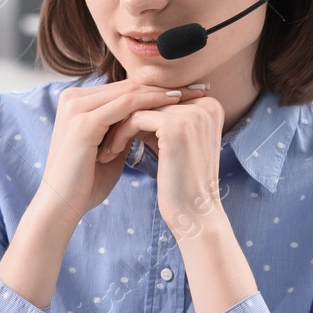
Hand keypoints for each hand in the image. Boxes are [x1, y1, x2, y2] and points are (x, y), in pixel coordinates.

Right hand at [33, 79, 210, 228]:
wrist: (61, 206)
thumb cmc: (86, 184)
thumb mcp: (110, 149)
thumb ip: (125, 130)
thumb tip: (151, 120)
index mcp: (78, 102)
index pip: (125, 89)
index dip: (158, 90)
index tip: (189, 92)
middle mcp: (74, 98)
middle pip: (129, 86)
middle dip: (166, 86)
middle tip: (199, 87)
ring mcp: (77, 107)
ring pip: (130, 92)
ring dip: (165, 92)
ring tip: (193, 92)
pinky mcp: (84, 121)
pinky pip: (126, 105)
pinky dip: (152, 103)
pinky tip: (175, 103)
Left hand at [99, 93, 228, 240]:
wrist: (193, 214)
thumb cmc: (181, 183)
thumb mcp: (174, 142)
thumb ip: (161, 118)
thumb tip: (132, 98)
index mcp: (209, 106)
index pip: (161, 99)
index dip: (135, 114)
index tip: (115, 131)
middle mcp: (205, 105)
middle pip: (150, 101)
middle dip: (124, 119)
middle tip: (103, 138)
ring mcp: (192, 114)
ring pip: (139, 108)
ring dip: (118, 127)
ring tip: (106, 149)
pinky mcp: (176, 126)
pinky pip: (135, 119)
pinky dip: (119, 135)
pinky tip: (111, 153)